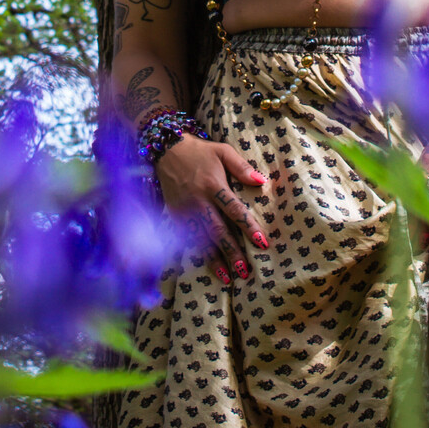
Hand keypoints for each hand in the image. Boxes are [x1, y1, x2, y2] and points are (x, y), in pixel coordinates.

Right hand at [155, 135, 268, 286]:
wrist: (166, 150)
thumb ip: (242, 167)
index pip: (234, 210)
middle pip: (218, 230)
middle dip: (232, 252)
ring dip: (215, 259)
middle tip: (245, 270)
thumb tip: (261, 182)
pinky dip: (197, 252)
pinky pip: (187, 237)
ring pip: (201, 239)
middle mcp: (199, 201)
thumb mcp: (223, 152)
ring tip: (228, 277)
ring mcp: (185, 210)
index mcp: (213, 185)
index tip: (261, 243)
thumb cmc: (200, 151)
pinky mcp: (175, 215)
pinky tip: (207, 265)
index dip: (248, 227)